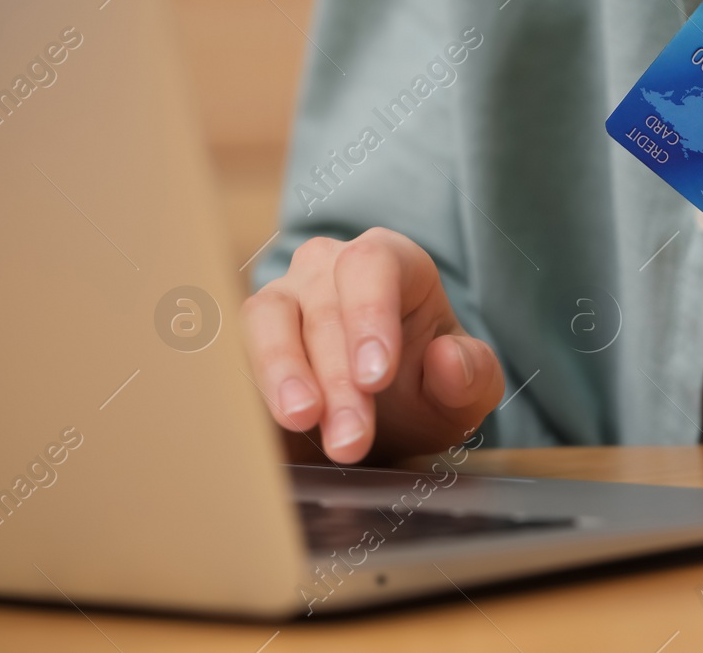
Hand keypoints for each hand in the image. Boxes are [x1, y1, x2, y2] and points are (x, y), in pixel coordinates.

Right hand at [242, 228, 504, 462]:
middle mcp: (327, 268)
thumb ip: (472, 375)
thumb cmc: (426, 391)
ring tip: (301, 420)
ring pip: (266, 318)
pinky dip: (245, 386)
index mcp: (390, 262)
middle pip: (324, 305)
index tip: (375, 377)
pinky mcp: (243, 340)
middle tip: (350, 440)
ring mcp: (280, 299)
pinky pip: (230, 351)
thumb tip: (447, 359)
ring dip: (283, 374)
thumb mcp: (466, 393)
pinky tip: (262, 427)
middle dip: (337, 377)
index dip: (370, 315)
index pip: (373, 264)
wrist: (384, 426)